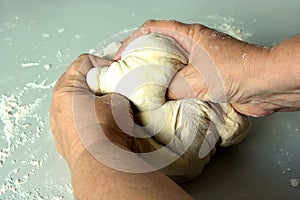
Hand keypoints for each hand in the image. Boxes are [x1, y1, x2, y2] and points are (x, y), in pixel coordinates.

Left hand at [50, 54, 133, 166]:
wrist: (101, 161)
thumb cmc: (106, 128)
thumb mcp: (118, 100)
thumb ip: (115, 90)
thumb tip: (114, 95)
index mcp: (66, 90)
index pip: (83, 62)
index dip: (102, 63)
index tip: (115, 71)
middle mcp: (58, 106)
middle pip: (75, 83)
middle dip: (94, 82)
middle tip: (111, 87)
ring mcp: (59, 125)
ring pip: (75, 104)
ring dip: (90, 102)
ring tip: (107, 107)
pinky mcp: (64, 141)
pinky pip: (75, 122)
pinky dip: (86, 118)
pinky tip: (100, 124)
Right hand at [115, 20, 283, 116]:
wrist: (266, 86)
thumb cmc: (238, 72)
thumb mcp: (196, 79)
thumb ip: (173, 87)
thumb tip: (157, 97)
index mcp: (190, 36)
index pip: (154, 29)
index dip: (133, 39)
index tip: (121, 55)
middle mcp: (194, 46)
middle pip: (160, 48)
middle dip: (142, 60)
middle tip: (128, 74)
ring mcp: (200, 62)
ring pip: (171, 67)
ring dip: (158, 77)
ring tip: (142, 90)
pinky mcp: (207, 78)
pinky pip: (183, 82)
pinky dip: (172, 90)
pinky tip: (165, 101)